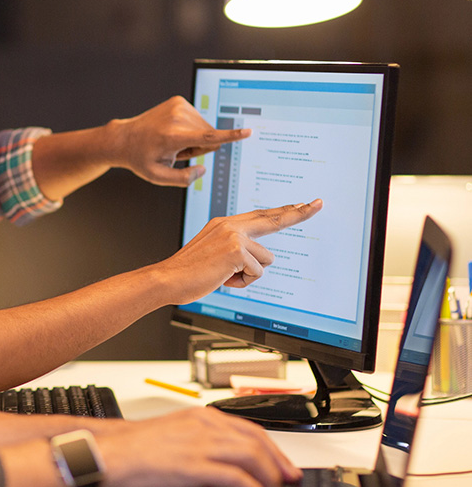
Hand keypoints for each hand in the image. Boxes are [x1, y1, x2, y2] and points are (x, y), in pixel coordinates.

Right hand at [95, 407, 300, 486]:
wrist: (104, 456)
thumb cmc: (131, 451)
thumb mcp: (173, 439)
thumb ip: (200, 448)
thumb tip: (223, 473)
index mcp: (198, 417)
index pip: (248, 428)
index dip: (272, 448)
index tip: (283, 465)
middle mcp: (202, 426)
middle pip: (256, 440)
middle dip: (279, 464)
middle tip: (289, 482)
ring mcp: (198, 444)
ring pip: (251, 456)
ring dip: (270, 478)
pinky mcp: (191, 466)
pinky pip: (235, 478)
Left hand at [108, 96, 249, 186]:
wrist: (124, 138)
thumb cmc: (141, 159)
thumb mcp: (158, 177)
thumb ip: (183, 179)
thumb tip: (202, 168)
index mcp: (172, 137)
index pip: (208, 137)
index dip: (230, 137)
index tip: (248, 132)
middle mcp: (177, 118)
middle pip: (209, 137)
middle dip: (198, 148)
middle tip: (175, 152)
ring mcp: (178, 106)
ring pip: (205, 128)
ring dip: (193, 138)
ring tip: (171, 142)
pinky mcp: (179, 101)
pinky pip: (198, 119)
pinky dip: (189, 128)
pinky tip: (172, 132)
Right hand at [157, 200, 322, 304]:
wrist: (168, 278)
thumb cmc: (188, 272)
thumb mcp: (212, 254)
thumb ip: (234, 249)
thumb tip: (256, 261)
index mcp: (224, 224)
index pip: (261, 216)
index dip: (283, 211)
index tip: (302, 204)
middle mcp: (230, 225)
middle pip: (273, 219)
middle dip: (299, 213)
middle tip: (318, 204)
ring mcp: (234, 236)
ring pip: (266, 260)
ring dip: (249, 275)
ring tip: (224, 275)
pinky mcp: (237, 250)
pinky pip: (257, 273)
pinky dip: (242, 283)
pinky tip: (222, 279)